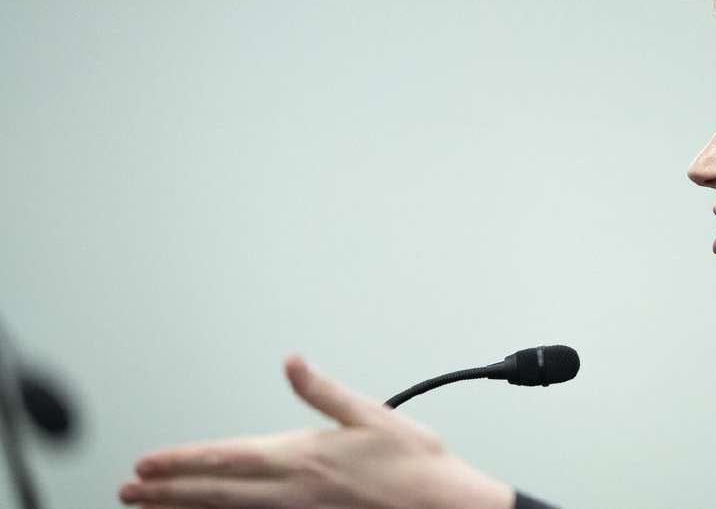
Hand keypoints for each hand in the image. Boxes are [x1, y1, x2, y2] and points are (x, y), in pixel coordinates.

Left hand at [117, 354, 514, 508]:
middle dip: (167, 490)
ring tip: (151, 507)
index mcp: (304, 456)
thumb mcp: (372, 414)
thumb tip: (293, 363)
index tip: (147, 463)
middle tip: (130, 490)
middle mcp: (293, 491)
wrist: (443, 507)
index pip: (227, 459)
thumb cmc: (415, 464)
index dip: (182, 461)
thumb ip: (324, 391)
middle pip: (216, 492)